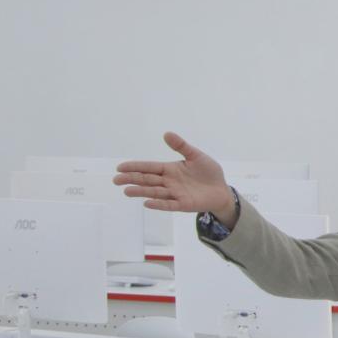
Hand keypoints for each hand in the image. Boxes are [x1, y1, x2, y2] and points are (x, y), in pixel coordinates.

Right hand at [115, 132, 234, 218]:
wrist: (222, 190)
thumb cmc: (208, 172)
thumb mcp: (196, 156)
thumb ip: (181, 146)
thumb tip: (166, 133)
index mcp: (170, 169)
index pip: (149, 167)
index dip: (135, 167)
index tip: (120, 167)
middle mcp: (169, 182)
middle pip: (147, 180)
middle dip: (132, 179)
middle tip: (116, 180)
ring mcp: (175, 194)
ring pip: (154, 192)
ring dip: (141, 191)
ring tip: (127, 191)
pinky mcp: (183, 204)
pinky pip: (169, 204)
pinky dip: (158, 204)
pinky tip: (147, 203)